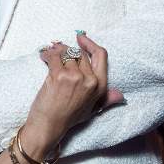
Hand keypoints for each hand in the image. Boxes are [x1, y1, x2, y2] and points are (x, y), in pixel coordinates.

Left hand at [17, 34, 120, 159]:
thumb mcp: (92, 109)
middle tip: (57, 50)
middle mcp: (90, 80)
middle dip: (68, 50)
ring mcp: (74, 76)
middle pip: (80, 53)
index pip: (101, 55)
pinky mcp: (59, 75)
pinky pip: (54, 56)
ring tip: (49, 54)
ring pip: (67, 52)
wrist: (50, 125)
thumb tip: (120, 96)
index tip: (81, 38)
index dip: (90, 44)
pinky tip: (43, 57)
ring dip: (56, 51)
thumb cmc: (69, 117)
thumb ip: (106, 99)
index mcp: (100, 86)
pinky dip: (47, 54)